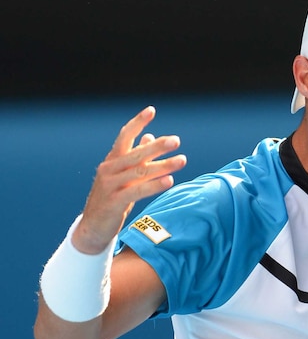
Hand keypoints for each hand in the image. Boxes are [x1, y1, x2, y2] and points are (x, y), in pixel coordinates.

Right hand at [73, 107, 186, 253]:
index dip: (137, 123)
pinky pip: (137, 191)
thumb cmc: (112, 199)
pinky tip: (170, 181)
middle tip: (176, 140)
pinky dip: (154, 185)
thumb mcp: (124, 176)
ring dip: (163, 166)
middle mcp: (109, 169)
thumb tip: (149, 136)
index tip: (151, 110)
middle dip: (157, 146)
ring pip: (140, 172)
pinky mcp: (114, 202)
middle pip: (136, 154)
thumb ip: (136, 157)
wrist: (93, 227)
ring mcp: (110, 185)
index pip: (124, 136)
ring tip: (183, 160)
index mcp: (112, 160)